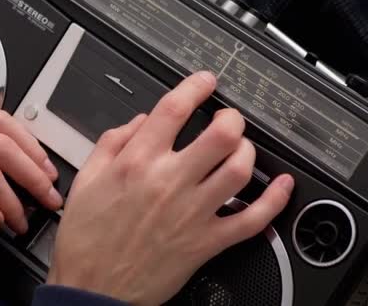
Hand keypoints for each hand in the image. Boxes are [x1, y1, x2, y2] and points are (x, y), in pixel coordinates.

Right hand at [47, 72, 293, 304]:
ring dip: (247, 152)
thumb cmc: (88, 238)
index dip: (195, 86)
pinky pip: (251, 220)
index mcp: (137, 163)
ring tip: (241, 149)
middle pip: (220, 135)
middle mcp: (168, 182)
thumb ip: (113, 141)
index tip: (205, 82)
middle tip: (228, 119)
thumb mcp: (87, 179)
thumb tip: (141, 120)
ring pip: (239, 170)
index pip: (174, 109)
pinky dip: (273, 201)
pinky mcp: (206, 242)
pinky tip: (280, 187)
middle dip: (231, 118)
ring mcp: (191, 213)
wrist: (93, 287)